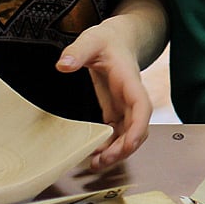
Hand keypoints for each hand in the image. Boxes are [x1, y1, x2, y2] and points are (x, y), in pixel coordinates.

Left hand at [57, 20, 151, 170]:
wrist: (116, 39)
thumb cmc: (106, 40)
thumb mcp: (91, 39)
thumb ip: (77, 51)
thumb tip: (63, 66)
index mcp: (129, 79)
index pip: (141, 106)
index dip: (138, 128)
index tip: (129, 145)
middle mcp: (131, 95)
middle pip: (137, 127)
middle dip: (124, 148)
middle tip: (102, 160)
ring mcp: (125, 105)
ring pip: (129, 134)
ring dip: (117, 152)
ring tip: (95, 164)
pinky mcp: (117, 110)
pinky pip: (118, 133)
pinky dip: (109, 146)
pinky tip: (94, 154)